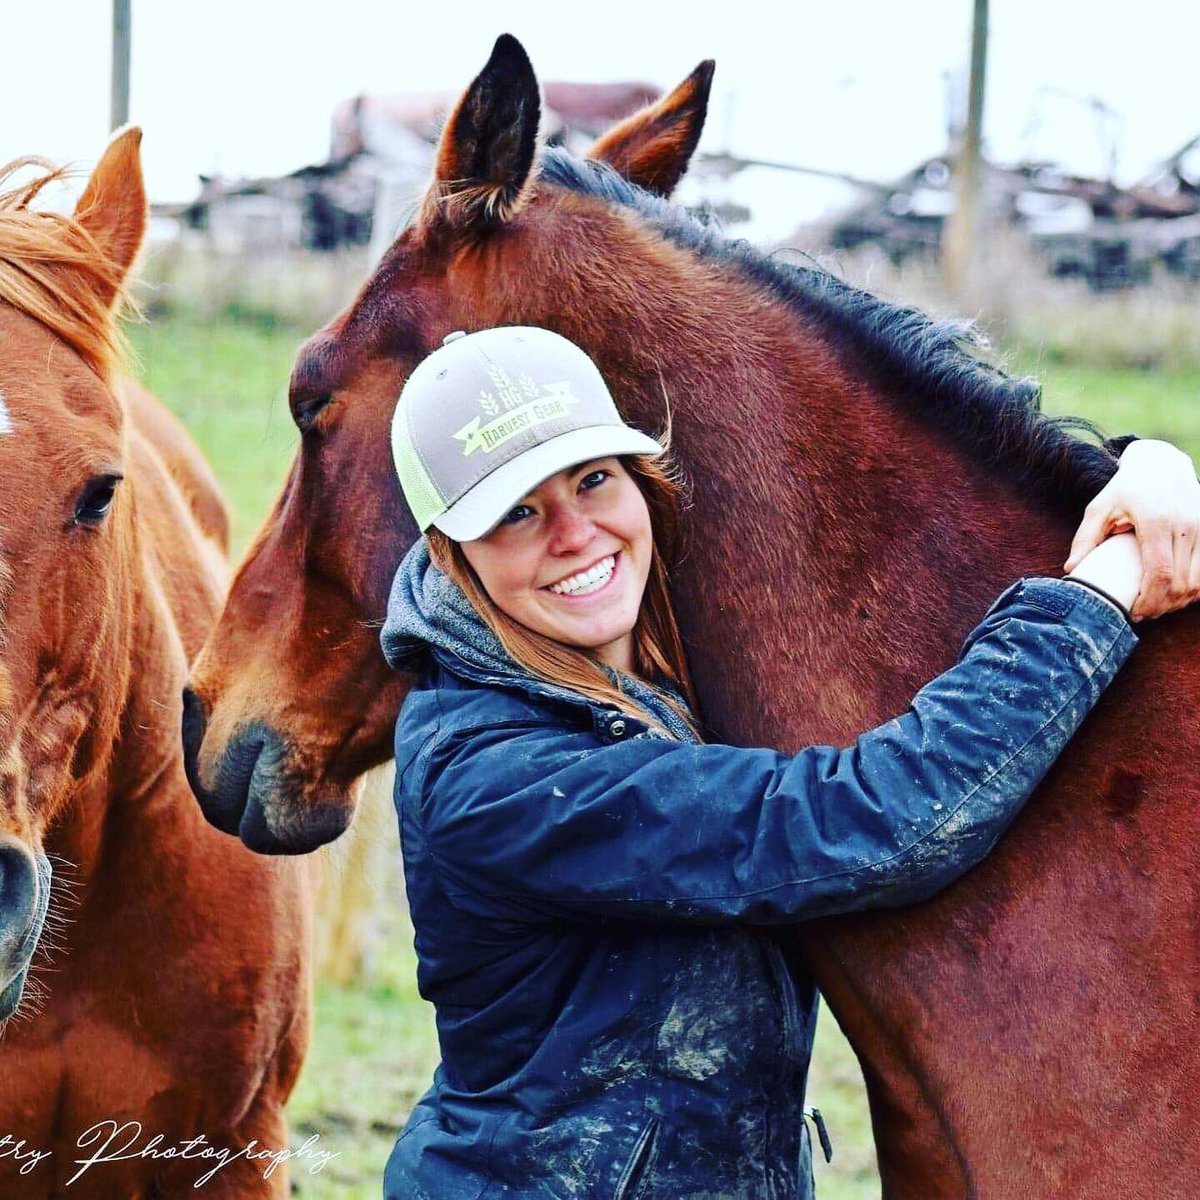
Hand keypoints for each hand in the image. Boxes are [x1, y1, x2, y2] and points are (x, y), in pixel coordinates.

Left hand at [1064, 439, 1199, 618]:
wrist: (1162, 465)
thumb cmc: (1125, 489)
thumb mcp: (1099, 508)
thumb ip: (1085, 539)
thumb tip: (1071, 569)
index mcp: (1156, 522)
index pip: (1160, 573)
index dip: (1150, 600)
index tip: (1134, 613)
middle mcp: (1185, 526)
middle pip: (1182, 583)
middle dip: (1162, 606)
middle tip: (1142, 615)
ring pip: (1199, 581)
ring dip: (1180, 601)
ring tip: (1157, 607)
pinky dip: (1194, 589)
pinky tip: (1175, 595)